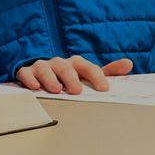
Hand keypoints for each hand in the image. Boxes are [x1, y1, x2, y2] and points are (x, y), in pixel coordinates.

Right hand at [14, 56, 132, 94]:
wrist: (41, 71)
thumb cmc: (68, 76)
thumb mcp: (88, 74)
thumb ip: (108, 71)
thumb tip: (129, 63)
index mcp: (76, 63)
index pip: (89, 68)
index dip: (98, 77)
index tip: (104, 89)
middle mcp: (60, 63)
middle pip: (66, 68)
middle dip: (72, 79)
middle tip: (77, 91)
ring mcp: (43, 66)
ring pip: (46, 69)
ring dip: (50, 79)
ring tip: (56, 90)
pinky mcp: (27, 71)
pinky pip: (26, 73)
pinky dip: (30, 79)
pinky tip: (35, 87)